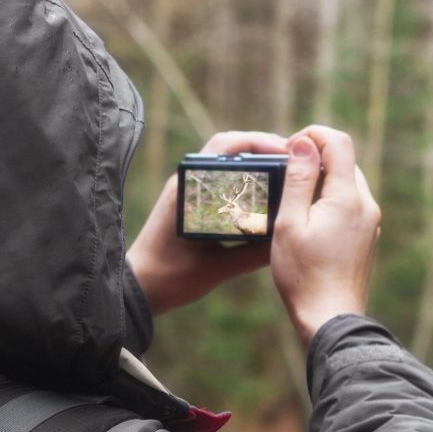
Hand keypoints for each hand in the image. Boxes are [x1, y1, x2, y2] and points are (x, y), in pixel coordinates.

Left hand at [127, 130, 286, 315]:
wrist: (137, 289)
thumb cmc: (169, 279)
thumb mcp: (217, 269)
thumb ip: (254, 256)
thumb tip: (290, 239)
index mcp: (188, 189)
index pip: (226, 147)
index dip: (260, 142)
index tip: (287, 153)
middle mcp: (186, 182)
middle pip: (229, 147)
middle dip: (263, 148)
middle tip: (294, 160)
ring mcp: (186, 190)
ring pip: (226, 162)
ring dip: (255, 161)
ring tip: (286, 172)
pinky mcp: (189, 202)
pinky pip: (221, 180)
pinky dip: (244, 179)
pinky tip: (265, 192)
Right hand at [271, 126, 381, 344]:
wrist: (330, 318)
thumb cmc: (303, 274)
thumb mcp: (290, 223)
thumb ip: (297, 179)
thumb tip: (303, 143)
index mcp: (348, 196)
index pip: (338, 142)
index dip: (312, 135)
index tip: (288, 149)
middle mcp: (366, 205)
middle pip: (345, 161)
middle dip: (316, 158)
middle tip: (285, 172)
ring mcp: (370, 222)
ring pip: (348, 183)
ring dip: (322, 180)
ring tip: (293, 199)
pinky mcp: (367, 238)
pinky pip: (350, 205)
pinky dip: (330, 200)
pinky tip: (308, 221)